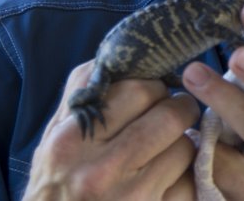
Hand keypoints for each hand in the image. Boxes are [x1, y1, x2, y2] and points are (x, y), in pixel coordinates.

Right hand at [23, 61, 200, 200]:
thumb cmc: (55, 187)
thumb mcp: (53, 141)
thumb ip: (81, 95)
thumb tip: (119, 57)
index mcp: (71, 141)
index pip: (138, 88)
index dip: (154, 87)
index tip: (155, 95)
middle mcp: (99, 169)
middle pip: (170, 114)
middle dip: (179, 110)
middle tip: (174, 116)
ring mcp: (129, 196)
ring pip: (186, 146)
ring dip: (184, 145)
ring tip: (168, 150)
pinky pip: (190, 181)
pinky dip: (187, 176)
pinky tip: (170, 178)